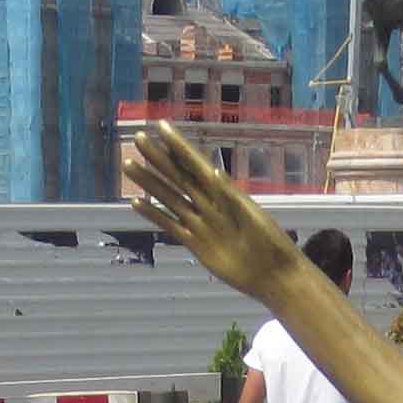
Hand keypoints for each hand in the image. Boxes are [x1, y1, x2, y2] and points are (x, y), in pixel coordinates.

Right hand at [124, 126, 299, 299]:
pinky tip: (137, 203)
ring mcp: (200, 223)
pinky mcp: (195, 244)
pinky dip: (153, 215)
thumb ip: (231, 197)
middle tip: (138, 139)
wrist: (273, 276)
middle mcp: (209, 203)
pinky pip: (170, 226)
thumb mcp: (253, 219)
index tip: (161, 126)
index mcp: (224, 192)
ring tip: (130, 166)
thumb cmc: (271, 244)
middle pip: (178, 176)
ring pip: (169, 198)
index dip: (178, 145)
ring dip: (150, 182)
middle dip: (158, 157)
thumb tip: (213, 170)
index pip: (195, 163)